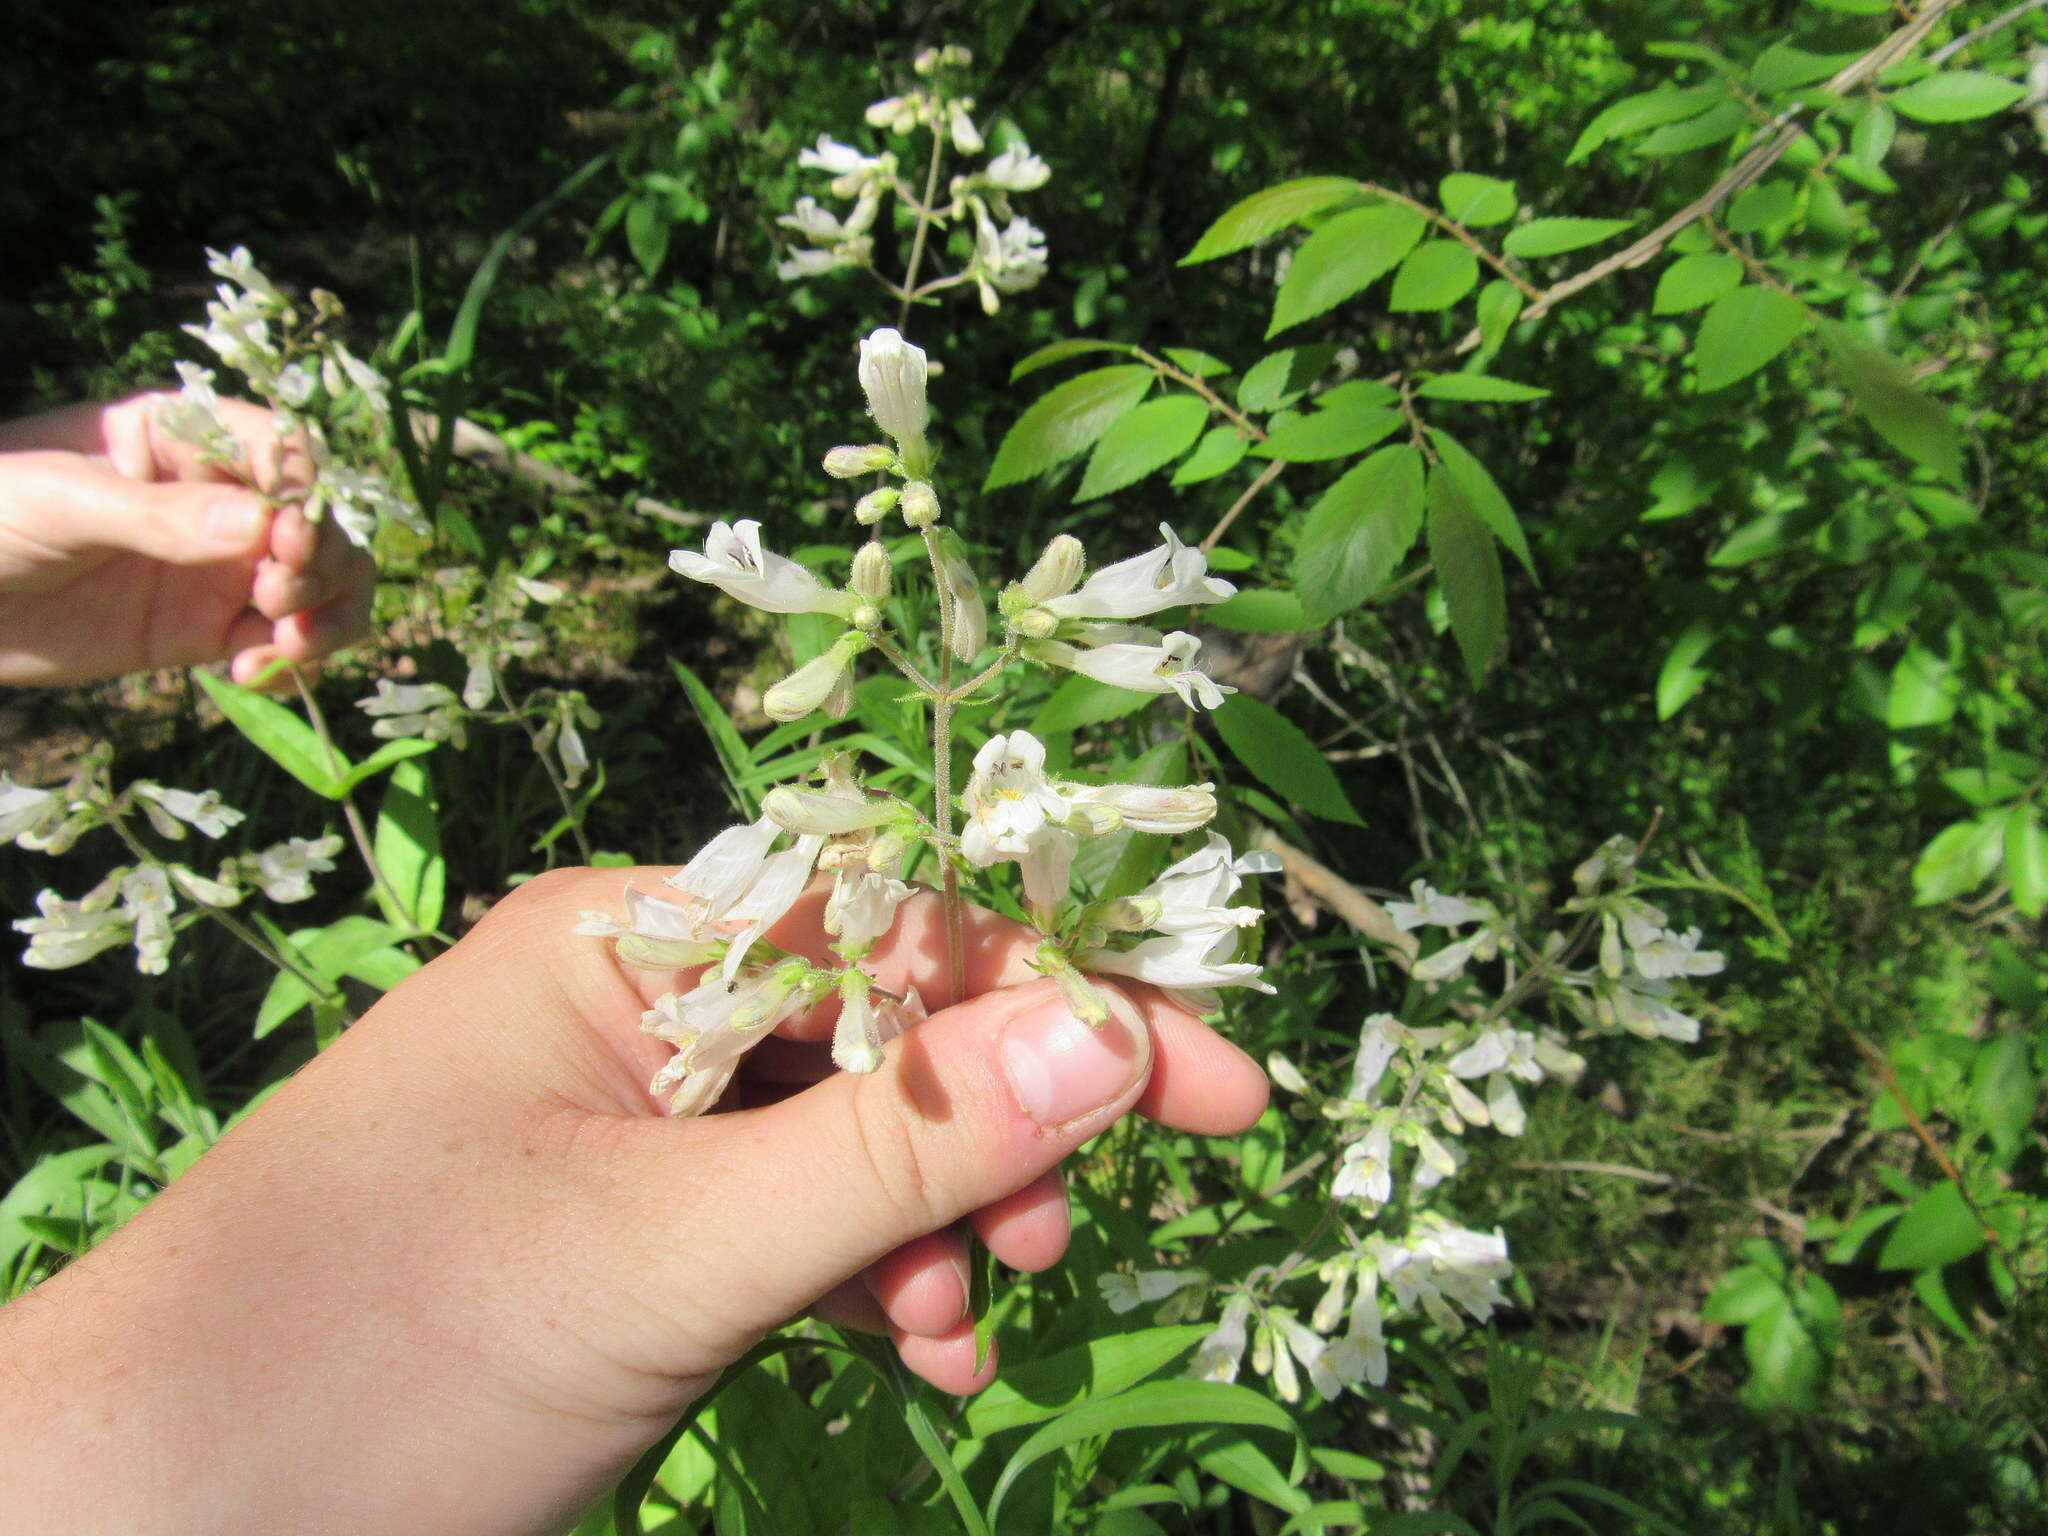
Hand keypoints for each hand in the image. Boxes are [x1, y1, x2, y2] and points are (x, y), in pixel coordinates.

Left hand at [0, 393, 375, 686]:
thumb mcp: (64, 501)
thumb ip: (160, 515)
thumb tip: (264, 524)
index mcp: (184, 439)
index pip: (281, 451)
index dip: (305, 495)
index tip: (290, 542)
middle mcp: (218, 499)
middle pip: (318, 524)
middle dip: (321, 567)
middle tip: (277, 601)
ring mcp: (218, 568)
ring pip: (321, 586)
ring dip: (327, 619)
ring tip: (286, 650)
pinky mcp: (206, 630)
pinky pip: (280, 642)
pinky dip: (290, 663)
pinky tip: (252, 677)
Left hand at [0, 867, 1266, 1533]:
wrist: (145, 1518)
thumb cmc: (384, 1355)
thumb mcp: (670, 1251)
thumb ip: (897, 1142)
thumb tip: (1111, 1032)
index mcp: (626, 946)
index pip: (895, 924)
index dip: (1065, 992)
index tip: (1220, 1080)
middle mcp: (633, 1008)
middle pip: (883, 1026)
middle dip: (992, 1128)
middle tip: (1054, 1242)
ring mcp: (627, 1123)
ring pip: (845, 1135)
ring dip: (929, 1220)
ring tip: (953, 1322)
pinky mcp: (621, 1229)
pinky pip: (785, 1218)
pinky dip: (862, 1276)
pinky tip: (905, 1345)